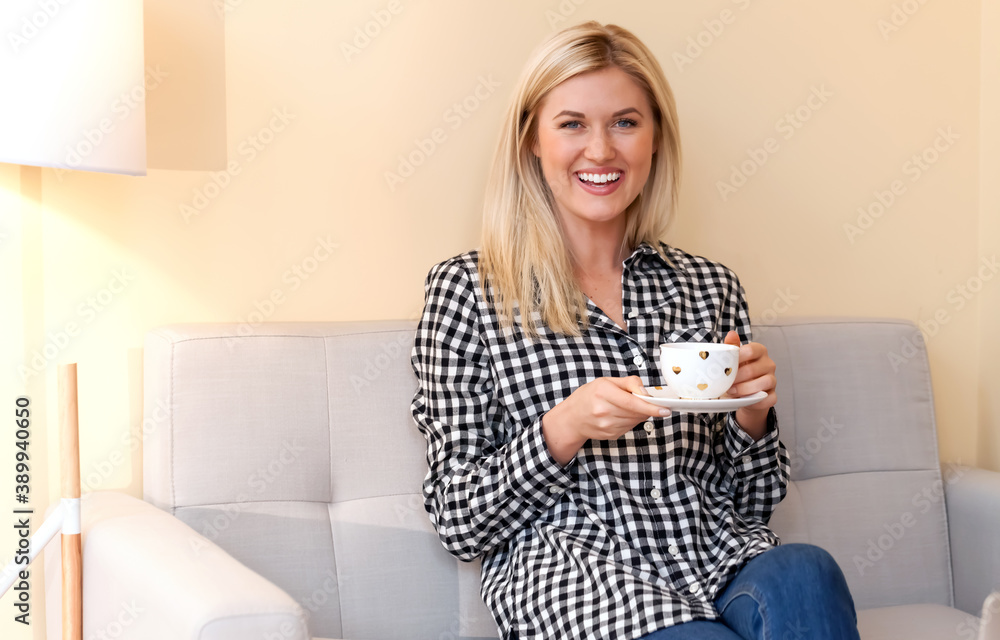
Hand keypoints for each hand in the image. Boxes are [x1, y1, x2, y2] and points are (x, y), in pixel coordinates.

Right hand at [542, 376, 669, 464]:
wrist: (572, 418)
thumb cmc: (589, 396)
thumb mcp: (606, 381)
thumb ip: (629, 383)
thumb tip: (646, 392)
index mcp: (603, 392)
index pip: (633, 402)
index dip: (651, 407)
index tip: (665, 409)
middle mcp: (603, 410)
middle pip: (636, 412)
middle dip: (647, 408)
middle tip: (650, 403)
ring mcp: (606, 425)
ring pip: (635, 420)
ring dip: (639, 414)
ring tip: (628, 407)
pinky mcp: (610, 435)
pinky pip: (630, 427)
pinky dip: (631, 420)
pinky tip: (622, 415)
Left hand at [723, 331, 776, 439]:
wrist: (742, 394)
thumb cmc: (738, 372)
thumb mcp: (733, 360)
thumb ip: (732, 347)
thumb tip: (731, 334)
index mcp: (759, 352)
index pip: (752, 350)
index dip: (739, 358)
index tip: (727, 365)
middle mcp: (769, 364)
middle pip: (754, 369)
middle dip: (737, 377)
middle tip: (726, 383)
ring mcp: (773, 380)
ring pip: (764, 383)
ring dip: (745, 389)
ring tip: (732, 391)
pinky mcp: (773, 395)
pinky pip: (768, 399)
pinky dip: (755, 401)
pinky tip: (744, 400)